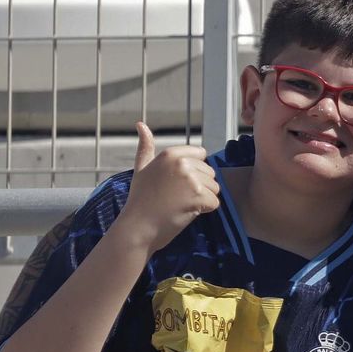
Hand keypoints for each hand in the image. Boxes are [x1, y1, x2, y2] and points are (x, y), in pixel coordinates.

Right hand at [115, 122, 219, 253]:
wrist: (137, 227)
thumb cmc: (139, 200)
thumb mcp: (141, 169)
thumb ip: (145, 147)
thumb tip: (141, 124)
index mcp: (170, 154)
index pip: (201, 154)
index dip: (194, 171)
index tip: (178, 184)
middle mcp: (182, 163)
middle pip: (210, 173)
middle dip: (200, 187)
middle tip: (178, 198)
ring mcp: (191, 179)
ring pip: (214, 188)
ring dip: (203, 199)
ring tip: (181, 205)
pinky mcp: (198, 196)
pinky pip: (215, 202)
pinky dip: (205, 210)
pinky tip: (186, 212)